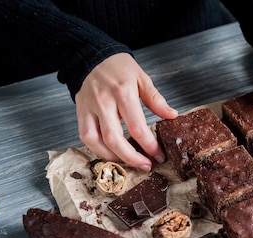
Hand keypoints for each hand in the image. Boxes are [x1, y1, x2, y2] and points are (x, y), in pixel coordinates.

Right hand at [75, 53, 177, 170]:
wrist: (92, 57)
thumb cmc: (118, 67)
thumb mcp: (142, 78)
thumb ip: (156, 99)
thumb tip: (171, 115)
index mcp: (123, 92)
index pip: (137, 126)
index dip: (149, 145)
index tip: (159, 155)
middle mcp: (104, 102)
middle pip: (115, 139)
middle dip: (132, 158)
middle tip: (145, 165)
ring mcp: (90, 109)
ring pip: (97, 142)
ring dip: (114, 157)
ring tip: (129, 162)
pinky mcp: (80, 113)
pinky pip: (85, 137)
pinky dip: (98, 150)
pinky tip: (112, 153)